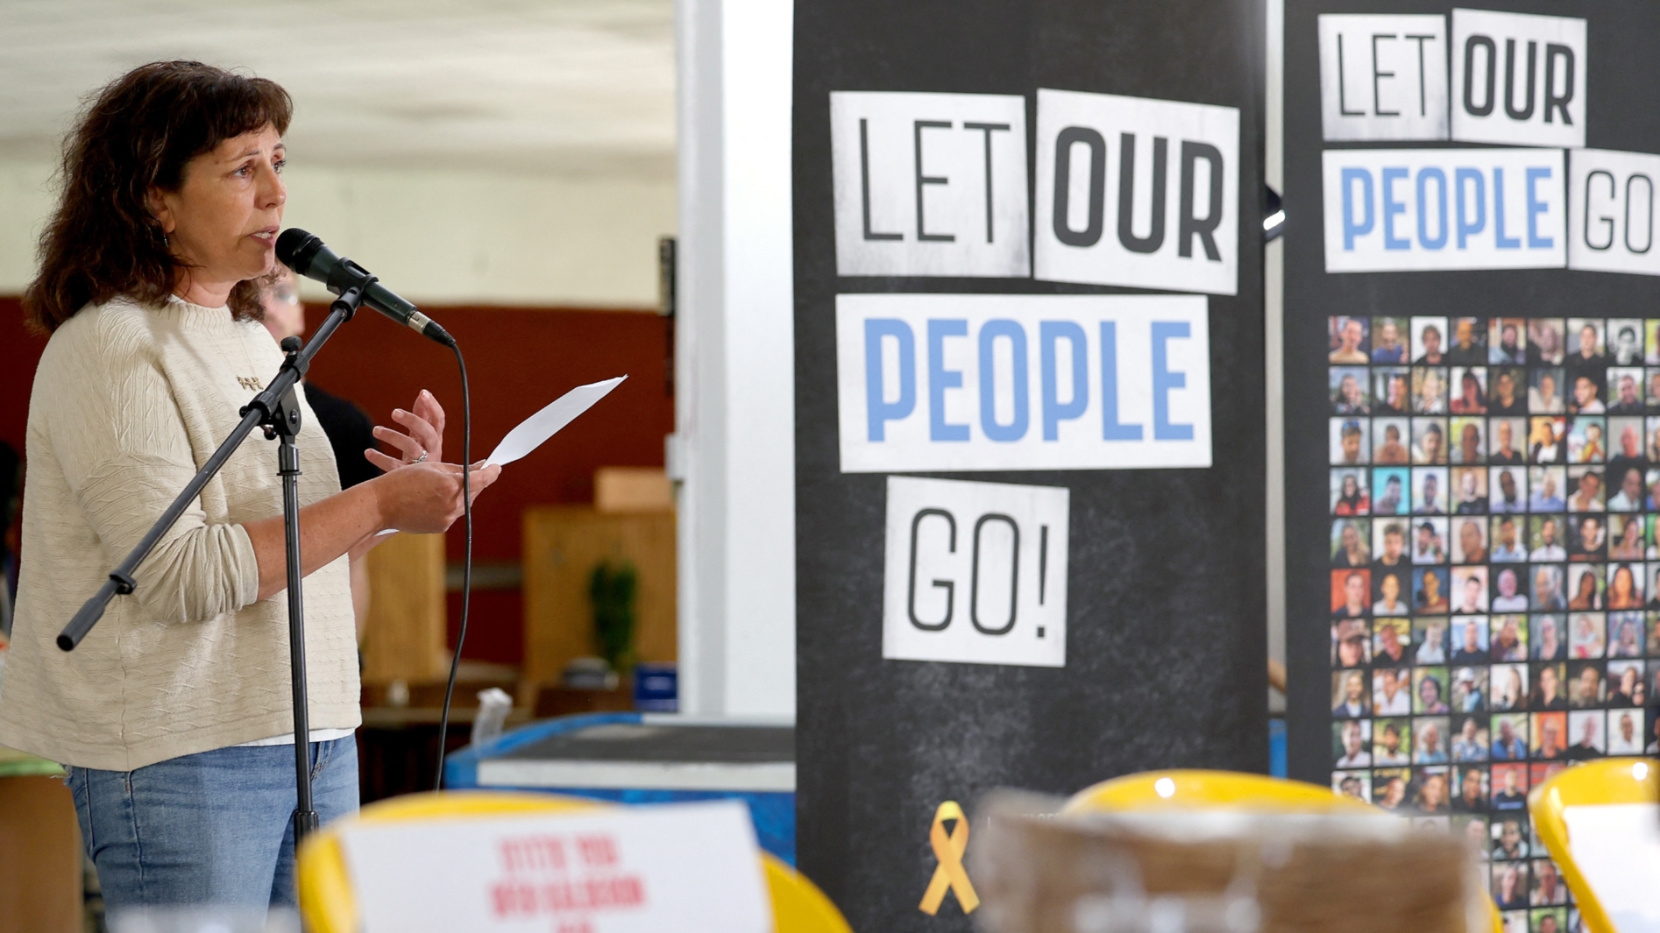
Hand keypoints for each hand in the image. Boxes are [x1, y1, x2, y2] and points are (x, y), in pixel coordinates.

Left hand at [367, 389, 444, 471]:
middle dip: (413, 421)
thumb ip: (422, 417)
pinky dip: (380, 458)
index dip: (433, 406)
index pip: (439, 420)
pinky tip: (368, 452)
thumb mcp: (422, 438)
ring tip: (375, 430)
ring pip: (412, 449)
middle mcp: (433, 452)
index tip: (423, 393)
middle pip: (428, 434)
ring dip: (393, 437)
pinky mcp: (409, 477)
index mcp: (435, 440)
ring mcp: (422, 465)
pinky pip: (395, 466)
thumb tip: (422, 394)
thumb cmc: (421, 458)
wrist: (426, 489)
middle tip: (394, 413)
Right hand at [372, 461, 501, 534]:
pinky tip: (438, 499)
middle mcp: (452, 504)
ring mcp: (447, 518)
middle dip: (476, 482)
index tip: (496, 466)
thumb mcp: (432, 468)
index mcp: (450, 485)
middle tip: (475, 472)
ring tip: (450, 485)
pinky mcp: (441, 527)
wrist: (381, 505)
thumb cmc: (403, 481)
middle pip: (474, 492)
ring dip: (464, 494)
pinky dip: (451, 505)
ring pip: (465, 504)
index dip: (492, 472)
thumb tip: (481, 467)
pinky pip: (453, 514)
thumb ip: (459, 469)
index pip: (482, 479)